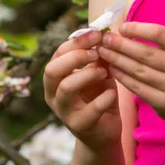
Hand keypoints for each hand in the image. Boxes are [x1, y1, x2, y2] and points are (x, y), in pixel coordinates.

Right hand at [43, 29, 121, 150]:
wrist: (104, 130)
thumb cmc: (99, 94)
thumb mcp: (99, 71)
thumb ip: (99, 55)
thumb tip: (105, 35)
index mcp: (57, 77)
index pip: (58, 54)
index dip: (78, 41)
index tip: (98, 35)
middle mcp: (54, 94)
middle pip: (52, 70)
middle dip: (76, 57)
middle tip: (96, 53)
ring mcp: (65, 112)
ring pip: (66, 88)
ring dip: (87, 74)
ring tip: (104, 72)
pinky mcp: (80, 127)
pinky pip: (89, 111)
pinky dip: (103, 98)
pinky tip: (112, 92)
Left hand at [98, 22, 164, 133]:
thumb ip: (162, 41)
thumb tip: (127, 30)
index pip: (161, 34)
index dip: (138, 29)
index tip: (122, 27)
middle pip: (147, 54)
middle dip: (122, 45)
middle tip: (105, 39)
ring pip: (140, 71)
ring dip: (118, 60)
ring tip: (103, 52)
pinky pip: (138, 88)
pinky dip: (123, 77)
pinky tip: (112, 69)